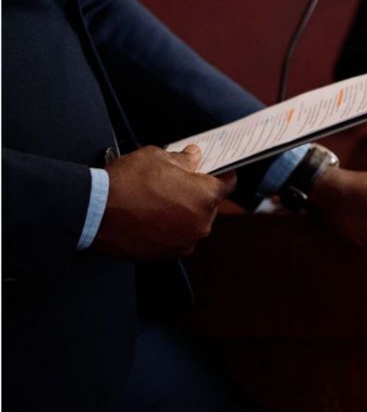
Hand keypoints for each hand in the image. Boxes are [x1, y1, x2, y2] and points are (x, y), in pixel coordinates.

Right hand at [94, 145, 235, 260]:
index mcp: (205, 196)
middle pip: (210, 205)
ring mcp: (185, 241)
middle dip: (198, 194)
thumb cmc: (125, 183)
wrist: (94, 212)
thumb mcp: (156, 157)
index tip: (216, 172)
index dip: (222, 175)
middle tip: (177, 184)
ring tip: (159, 201)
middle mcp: (201, 222)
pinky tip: (152, 217)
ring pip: (193, 223)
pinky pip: (177, 238)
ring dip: (184, 213)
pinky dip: (170, 229)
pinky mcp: (168, 254)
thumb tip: (193, 157)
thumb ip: (183, 158)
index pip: (228, 184)